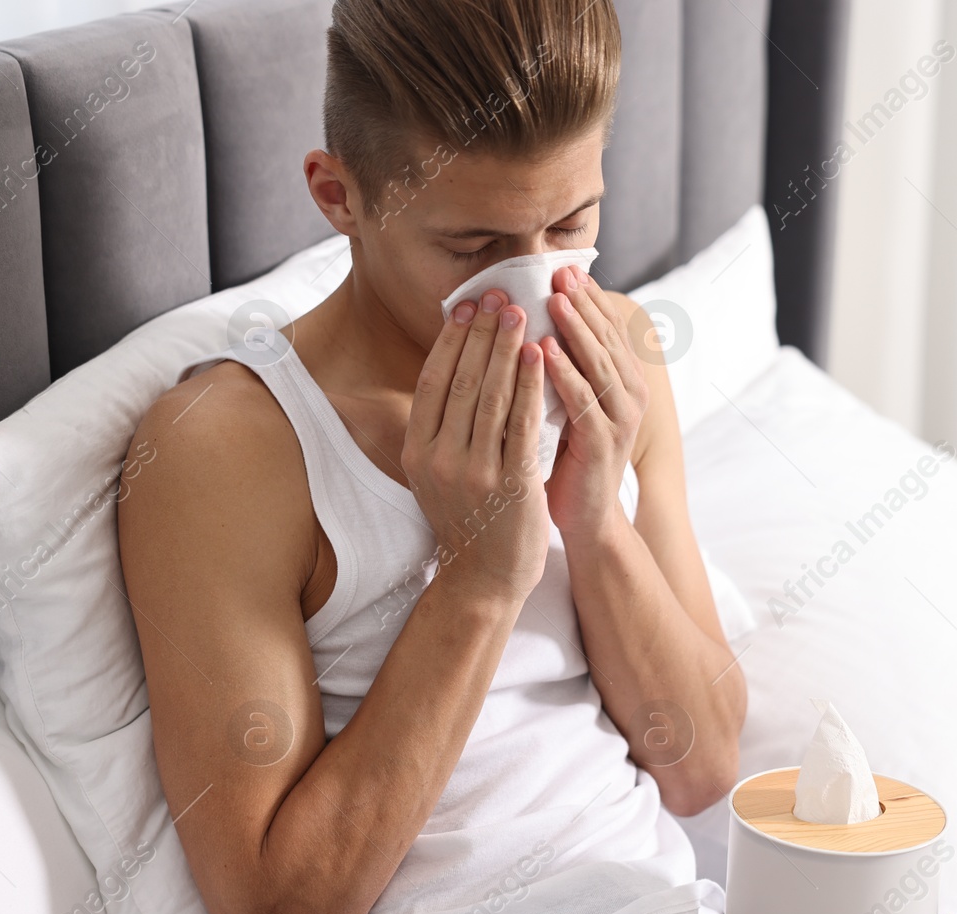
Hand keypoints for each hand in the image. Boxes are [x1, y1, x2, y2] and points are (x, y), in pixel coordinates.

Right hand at [402, 289, 550, 605]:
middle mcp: (439, 458)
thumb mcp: (437, 470)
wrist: (486, 575)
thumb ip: (441, 424)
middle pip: (462, 380)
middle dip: (482, 332)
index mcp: (417, 450)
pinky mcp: (509, 484)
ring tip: (520, 312)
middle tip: (498, 294)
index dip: (451, 338)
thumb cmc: (469, 514)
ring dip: (506, 347)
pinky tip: (539, 355)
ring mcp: (473, 473)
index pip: (433, 380)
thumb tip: (452, 361)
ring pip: (490, 395)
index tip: (467, 305)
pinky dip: (529, 384)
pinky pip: (520, 423)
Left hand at [541, 265, 649, 542]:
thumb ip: (565, 369)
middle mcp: (629, 396)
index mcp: (623, 383)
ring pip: (599, 364)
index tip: (562, 267)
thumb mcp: (570, 405)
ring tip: (555, 299)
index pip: (606, 329)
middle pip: (606, 338)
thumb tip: (538, 323)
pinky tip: (544, 351)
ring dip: (577, 329)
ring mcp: (620, 420)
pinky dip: (564, 373)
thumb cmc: (570, 458)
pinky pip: (583, 401)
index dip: (588, 298)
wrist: (587, 518)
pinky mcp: (602, 443)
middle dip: (583, 303)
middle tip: (560, 271)